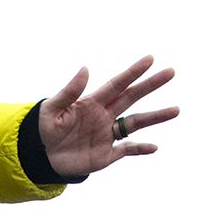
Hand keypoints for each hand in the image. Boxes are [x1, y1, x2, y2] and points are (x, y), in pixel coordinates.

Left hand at [33, 55, 177, 177]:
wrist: (40, 155)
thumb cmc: (43, 128)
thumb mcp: (52, 109)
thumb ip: (69, 91)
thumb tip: (86, 69)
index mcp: (93, 102)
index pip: (117, 84)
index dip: (133, 72)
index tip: (150, 59)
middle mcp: (104, 115)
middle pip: (132, 98)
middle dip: (151, 85)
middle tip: (170, 72)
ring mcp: (107, 134)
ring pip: (136, 123)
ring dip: (155, 117)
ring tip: (175, 110)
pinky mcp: (106, 154)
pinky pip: (127, 150)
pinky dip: (140, 149)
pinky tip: (154, 147)